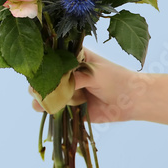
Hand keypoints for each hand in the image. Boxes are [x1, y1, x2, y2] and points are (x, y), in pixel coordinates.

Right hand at [30, 48, 144, 122]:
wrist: (131, 100)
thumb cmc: (115, 79)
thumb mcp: (93, 73)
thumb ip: (74, 78)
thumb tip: (55, 86)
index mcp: (72, 58)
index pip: (51, 56)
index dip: (42, 62)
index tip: (36, 68)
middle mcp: (67, 73)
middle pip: (45, 76)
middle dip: (39, 82)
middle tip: (36, 88)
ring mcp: (67, 90)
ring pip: (47, 93)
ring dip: (41, 96)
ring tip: (40, 100)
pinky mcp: (70, 107)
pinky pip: (55, 109)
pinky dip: (48, 110)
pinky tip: (45, 109)